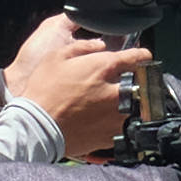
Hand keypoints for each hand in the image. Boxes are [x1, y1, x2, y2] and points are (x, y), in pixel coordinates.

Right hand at [2, 12, 142, 160]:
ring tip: (119, 103)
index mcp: (104, 67)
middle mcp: (116, 91)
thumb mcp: (56, 57)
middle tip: (130, 80)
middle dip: (140, 79)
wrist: (36, 127)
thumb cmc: (44, 91)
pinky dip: (120, 121)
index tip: (141, 57)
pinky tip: (106, 119)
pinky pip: (125, 125)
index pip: (138, 56)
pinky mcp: (111, 135)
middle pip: (144, 83)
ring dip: (132, 102)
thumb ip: (83, 47)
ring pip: (137, 106)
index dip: (142, 54)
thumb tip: (99, 45)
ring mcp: (115, 116)